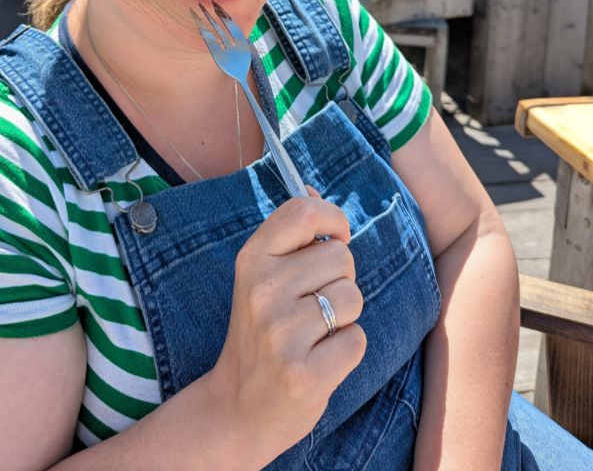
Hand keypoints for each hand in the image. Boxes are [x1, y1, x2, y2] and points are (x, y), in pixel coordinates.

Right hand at [209, 193, 365, 466]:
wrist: (238, 406)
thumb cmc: (261, 332)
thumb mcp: (261, 276)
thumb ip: (290, 235)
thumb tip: (313, 190)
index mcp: (252, 258)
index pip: (305, 211)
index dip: (334, 220)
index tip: (336, 239)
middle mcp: (262, 289)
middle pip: (341, 257)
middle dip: (341, 279)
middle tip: (314, 304)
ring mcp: (281, 332)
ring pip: (353, 298)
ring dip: (345, 317)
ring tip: (315, 333)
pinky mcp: (304, 372)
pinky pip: (357, 340)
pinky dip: (347, 350)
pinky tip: (319, 359)